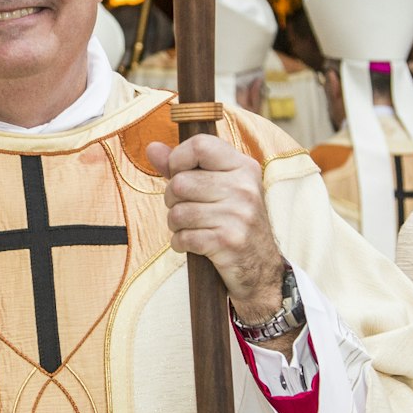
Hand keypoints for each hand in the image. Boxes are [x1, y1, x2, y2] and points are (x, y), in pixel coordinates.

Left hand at [146, 133, 286, 325]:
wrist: (260, 267)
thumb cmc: (232, 221)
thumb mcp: (217, 187)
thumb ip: (183, 166)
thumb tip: (152, 147)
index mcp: (243, 166)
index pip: (200, 145)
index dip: (178, 159)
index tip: (179, 173)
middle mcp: (244, 187)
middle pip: (180, 182)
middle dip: (172, 200)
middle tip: (185, 209)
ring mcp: (239, 215)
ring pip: (178, 212)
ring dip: (175, 224)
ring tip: (190, 227)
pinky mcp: (229, 241)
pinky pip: (183, 237)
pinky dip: (180, 243)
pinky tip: (192, 244)